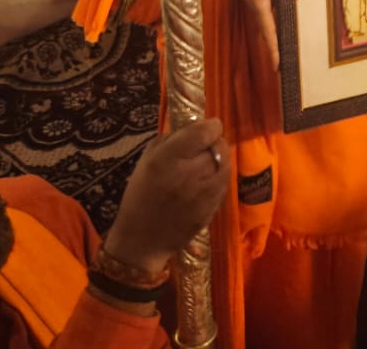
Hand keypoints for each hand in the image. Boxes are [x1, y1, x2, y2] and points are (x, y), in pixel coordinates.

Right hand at [104, 119, 230, 273]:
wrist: (141, 240)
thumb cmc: (140, 195)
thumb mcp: (147, 159)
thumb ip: (171, 139)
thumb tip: (194, 126)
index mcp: (168, 160)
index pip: (204, 132)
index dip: (210, 126)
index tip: (207, 127)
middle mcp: (188, 175)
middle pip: (218, 146)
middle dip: (214, 142)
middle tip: (205, 145)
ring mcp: (202, 195)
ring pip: (226, 164)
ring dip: (220, 158)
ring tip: (208, 161)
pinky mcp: (211, 210)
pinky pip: (225, 184)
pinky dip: (220, 176)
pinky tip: (208, 178)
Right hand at [226, 0, 310, 68]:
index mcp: (257, 0)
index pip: (267, 30)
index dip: (273, 48)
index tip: (278, 66)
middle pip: (268, 24)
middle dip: (276, 40)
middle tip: (286, 56)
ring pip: (271, 10)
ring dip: (280, 21)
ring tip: (291, 34)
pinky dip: (282, 2)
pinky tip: (292, 0)